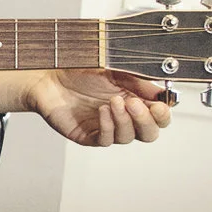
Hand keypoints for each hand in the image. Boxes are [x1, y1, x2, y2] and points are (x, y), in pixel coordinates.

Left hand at [29, 68, 171, 145]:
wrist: (49, 78)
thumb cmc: (80, 72)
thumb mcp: (115, 71)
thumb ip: (139, 81)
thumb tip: (162, 92)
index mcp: (135, 101)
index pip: (159, 117)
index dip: (162, 114)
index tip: (160, 105)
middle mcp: (123, 117)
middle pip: (149, 133)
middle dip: (146, 121)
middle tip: (134, 104)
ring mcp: (107, 128)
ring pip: (128, 137)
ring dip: (124, 120)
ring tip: (114, 102)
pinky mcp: (89, 136)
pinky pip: (106, 140)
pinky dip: (108, 126)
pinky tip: (103, 111)